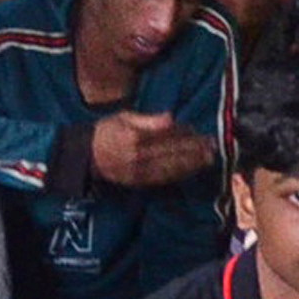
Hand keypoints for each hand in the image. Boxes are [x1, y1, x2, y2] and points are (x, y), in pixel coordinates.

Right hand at [88, 111, 217, 188]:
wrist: (86, 157)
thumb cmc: (106, 131)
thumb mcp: (123, 117)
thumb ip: (148, 119)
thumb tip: (171, 118)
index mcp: (134, 136)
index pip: (166, 134)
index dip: (185, 133)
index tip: (199, 130)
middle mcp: (138, 156)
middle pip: (172, 151)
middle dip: (194, 149)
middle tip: (212, 145)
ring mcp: (138, 171)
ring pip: (170, 167)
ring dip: (191, 163)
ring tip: (208, 158)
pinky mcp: (139, 182)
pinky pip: (163, 178)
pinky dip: (179, 173)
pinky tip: (191, 169)